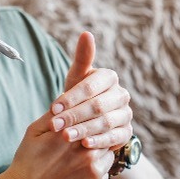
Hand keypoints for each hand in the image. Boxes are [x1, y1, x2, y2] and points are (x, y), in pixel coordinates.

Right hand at [5, 110, 114, 178]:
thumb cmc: (27, 161)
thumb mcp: (35, 132)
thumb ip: (55, 114)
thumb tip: (69, 96)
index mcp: (72, 134)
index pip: (95, 118)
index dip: (92, 121)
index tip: (86, 124)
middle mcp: (87, 152)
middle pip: (106, 136)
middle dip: (97, 137)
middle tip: (85, 142)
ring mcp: (93, 172)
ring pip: (108, 156)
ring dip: (99, 155)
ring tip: (81, 160)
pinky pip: (105, 175)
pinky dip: (97, 174)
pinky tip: (79, 175)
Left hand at [50, 32, 132, 149]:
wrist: (89, 120)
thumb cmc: (79, 96)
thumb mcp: (77, 78)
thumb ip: (82, 58)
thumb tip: (86, 33)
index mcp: (109, 78)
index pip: (90, 87)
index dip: (71, 98)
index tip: (53, 108)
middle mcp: (121, 95)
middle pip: (98, 106)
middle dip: (74, 116)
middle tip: (55, 125)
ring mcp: (126, 114)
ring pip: (105, 122)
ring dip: (84, 129)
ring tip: (65, 136)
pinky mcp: (127, 132)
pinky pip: (115, 137)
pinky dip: (99, 141)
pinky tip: (84, 145)